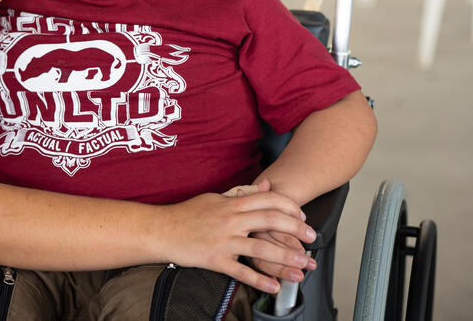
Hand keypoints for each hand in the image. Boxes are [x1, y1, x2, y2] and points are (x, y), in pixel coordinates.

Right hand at [163, 183, 316, 293]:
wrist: (161, 229)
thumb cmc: (187, 214)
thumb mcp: (215, 197)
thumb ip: (242, 192)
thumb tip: (265, 185)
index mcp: (232, 204)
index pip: (269, 200)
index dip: (290, 207)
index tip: (302, 217)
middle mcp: (231, 220)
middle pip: (272, 221)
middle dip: (297, 230)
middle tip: (311, 239)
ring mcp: (224, 240)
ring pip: (262, 248)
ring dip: (287, 258)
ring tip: (303, 265)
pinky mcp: (216, 259)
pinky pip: (242, 271)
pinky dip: (260, 280)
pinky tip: (273, 286)